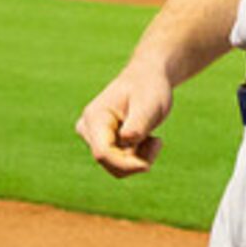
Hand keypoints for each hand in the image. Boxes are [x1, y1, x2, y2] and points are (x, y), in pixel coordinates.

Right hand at [76, 62, 173, 177]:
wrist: (147, 79)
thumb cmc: (148, 88)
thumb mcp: (149, 104)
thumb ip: (138, 123)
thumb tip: (126, 139)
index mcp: (95, 117)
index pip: (102, 154)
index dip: (125, 165)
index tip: (147, 165)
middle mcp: (88, 129)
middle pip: (109, 164)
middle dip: (136, 160)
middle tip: (157, 141)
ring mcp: (94, 137)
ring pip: (117, 167)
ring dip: (140, 158)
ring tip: (154, 138)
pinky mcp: (103, 144)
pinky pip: (121, 164)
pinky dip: (139, 157)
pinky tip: (147, 139)